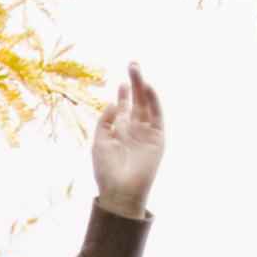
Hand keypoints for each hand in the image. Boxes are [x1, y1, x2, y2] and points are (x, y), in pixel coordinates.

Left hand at [90, 65, 163, 217]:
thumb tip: (113, 103)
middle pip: (137, 101)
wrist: (120, 190)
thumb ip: (105, 121)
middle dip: (134, 83)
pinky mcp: (157, 138)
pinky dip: (153, 101)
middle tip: (132, 65)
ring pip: (147, 105)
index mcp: (119, 131)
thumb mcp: (100, 142)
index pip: (124, 107)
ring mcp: (146, 133)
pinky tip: (147, 88)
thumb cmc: (106, 170)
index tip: (122, 82)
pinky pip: (157, 116)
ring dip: (143, 87)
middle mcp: (134, 129)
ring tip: (137, 70)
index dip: (124, 93)